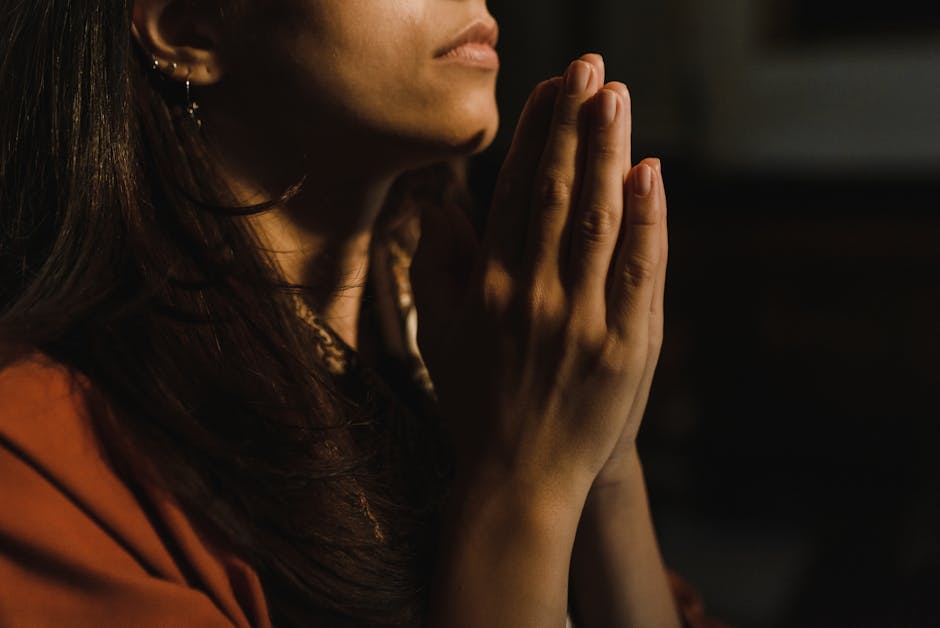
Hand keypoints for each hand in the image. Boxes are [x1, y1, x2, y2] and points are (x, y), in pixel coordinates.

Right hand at [412, 55, 667, 500]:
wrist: (518, 480)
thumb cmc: (476, 404)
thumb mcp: (439, 336)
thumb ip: (438, 268)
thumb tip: (439, 209)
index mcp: (488, 286)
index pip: (516, 193)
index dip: (534, 136)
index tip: (549, 89)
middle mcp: (532, 293)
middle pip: (558, 192)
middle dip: (574, 124)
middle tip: (590, 66)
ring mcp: (581, 319)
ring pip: (599, 219)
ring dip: (610, 154)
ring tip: (617, 97)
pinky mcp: (625, 346)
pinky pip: (640, 271)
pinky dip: (648, 220)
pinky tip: (651, 173)